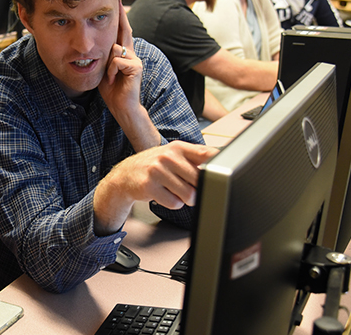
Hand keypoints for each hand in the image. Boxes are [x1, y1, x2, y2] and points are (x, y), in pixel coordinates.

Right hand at [93, 141, 219, 234]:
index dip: (220, 165)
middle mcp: (168, 156)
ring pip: (189, 195)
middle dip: (198, 189)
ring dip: (185, 199)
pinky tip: (163, 194)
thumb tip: (222, 165)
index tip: (225, 173)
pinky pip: (174, 203)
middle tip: (187, 186)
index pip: (207, 154)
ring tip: (174, 190)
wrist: (125, 175)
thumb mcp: (173, 156)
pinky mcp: (149, 186)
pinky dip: (173, 203)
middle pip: (200, 180)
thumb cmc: (154, 166)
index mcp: (178, 147)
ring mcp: (157, 170)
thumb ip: (195, 159)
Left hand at [98, 1, 142, 117]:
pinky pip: (116, 61)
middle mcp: (132, 53)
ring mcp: (135, 60)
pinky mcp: (136, 67)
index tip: (117, 2)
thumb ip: (103, 57)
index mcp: (124, 54)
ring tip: (110, 78)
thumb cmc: (112, 91)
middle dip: (121, 16)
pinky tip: (113, 80)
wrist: (123, 107)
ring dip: (108, 65)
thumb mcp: (104, 70)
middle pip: (125, 31)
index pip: (122, 31)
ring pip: (114, 49)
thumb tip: (96, 45)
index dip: (120, 17)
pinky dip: (111, 71)